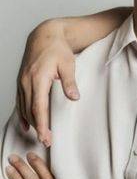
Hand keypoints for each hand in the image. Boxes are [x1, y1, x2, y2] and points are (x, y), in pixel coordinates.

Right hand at [17, 20, 78, 146]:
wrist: (44, 36)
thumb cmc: (58, 50)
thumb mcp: (68, 64)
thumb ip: (69, 82)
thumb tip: (74, 98)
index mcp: (38, 78)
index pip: (39, 107)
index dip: (42, 124)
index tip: (46, 137)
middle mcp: (26, 82)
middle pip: (30, 111)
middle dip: (38, 128)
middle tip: (47, 142)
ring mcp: (22, 82)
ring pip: (24, 107)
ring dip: (31, 122)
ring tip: (40, 136)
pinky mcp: (22, 82)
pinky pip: (20, 102)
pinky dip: (23, 114)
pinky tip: (26, 124)